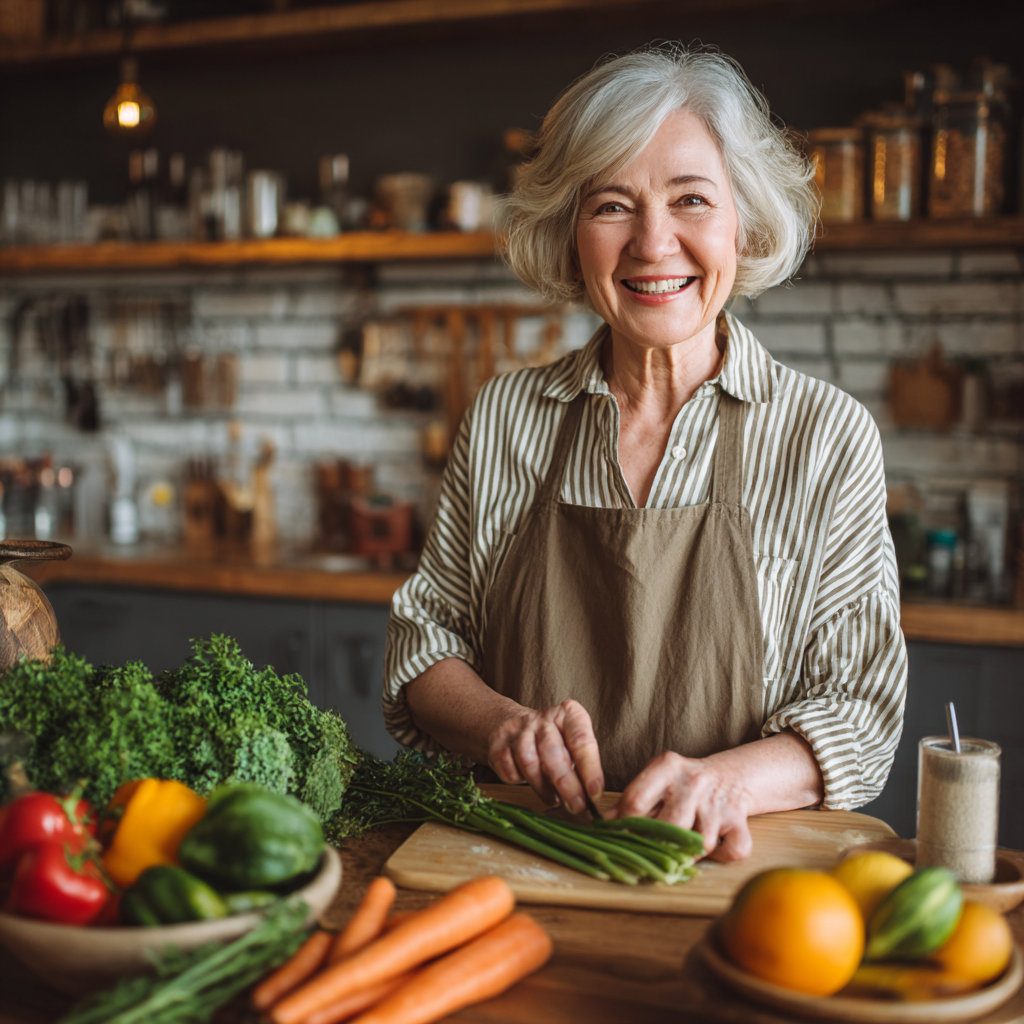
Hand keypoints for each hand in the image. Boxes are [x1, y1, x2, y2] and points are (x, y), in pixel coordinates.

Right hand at [486, 699, 603, 815]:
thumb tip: (591, 798)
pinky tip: (529, 785)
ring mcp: (518, 730)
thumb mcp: (571, 744)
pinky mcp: (497, 744)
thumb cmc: (553, 741)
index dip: (590, 768)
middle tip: (577, 807)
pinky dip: (520, 782)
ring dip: (543, 788)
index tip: (596, 792)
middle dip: (567, 784)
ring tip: (555, 800)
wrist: (514, 725)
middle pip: (553, 752)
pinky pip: (509, 769)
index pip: (581, 740)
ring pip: (529, 763)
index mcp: (567, 714)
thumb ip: (581, 766)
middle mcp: (542, 719)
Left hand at [612, 751, 752, 861]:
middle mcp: (693, 782)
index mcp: (666, 767)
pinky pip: (731, 851)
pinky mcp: (740, 821)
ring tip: (683, 846)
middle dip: (658, 845)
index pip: (636, 801)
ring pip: (699, 845)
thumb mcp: (655, 781)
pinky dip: (721, 857)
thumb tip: (604, 825)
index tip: (619, 839)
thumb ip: (632, 800)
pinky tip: (713, 848)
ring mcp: (718, 803)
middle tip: (653, 851)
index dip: (623, 826)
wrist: (730, 775)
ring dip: (689, 854)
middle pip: (668, 827)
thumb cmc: (683, 784)